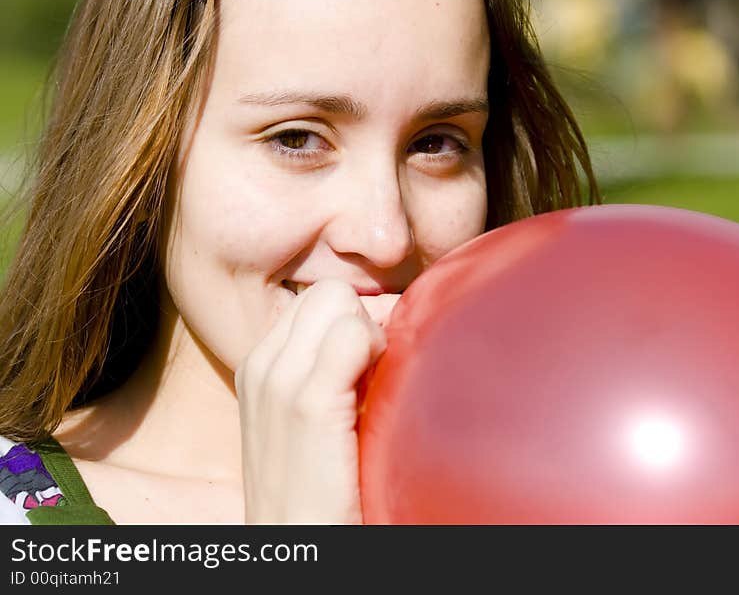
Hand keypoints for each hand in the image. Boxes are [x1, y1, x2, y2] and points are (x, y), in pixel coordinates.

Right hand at [235, 279, 399, 522]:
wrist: (295, 547)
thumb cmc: (315, 486)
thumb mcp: (307, 420)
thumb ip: (328, 372)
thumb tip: (376, 331)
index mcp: (259, 366)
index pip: (315, 301)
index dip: (354, 321)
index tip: (369, 365)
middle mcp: (262, 365)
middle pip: (328, 292)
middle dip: (363, 319)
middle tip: (376, 371)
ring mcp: (279, 380)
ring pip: (339, 300)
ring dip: (372, 335)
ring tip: (373, 385)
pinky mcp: (308, 404)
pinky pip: (354, 334)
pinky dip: (378, 352)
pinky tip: (376, 395)